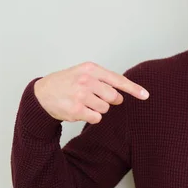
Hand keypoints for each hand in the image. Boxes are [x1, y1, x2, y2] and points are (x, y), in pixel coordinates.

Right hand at [34, 61, 148, 123]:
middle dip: (110, 100)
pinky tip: (79, 110)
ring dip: (98, 109)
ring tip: (83, 102)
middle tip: (96, 98)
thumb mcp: (83, 73)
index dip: (133, 89)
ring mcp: (80, 95)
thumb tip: (123, 92)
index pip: (117, 80)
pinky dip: (91, 117)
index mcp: (90, 69)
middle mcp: (86, 80)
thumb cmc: (66, 83)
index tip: (145, 95)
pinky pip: (96, 118)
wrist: (41, 94)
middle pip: (114, 97)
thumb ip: (103, 79)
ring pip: (105, 108)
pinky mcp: (76, 110)